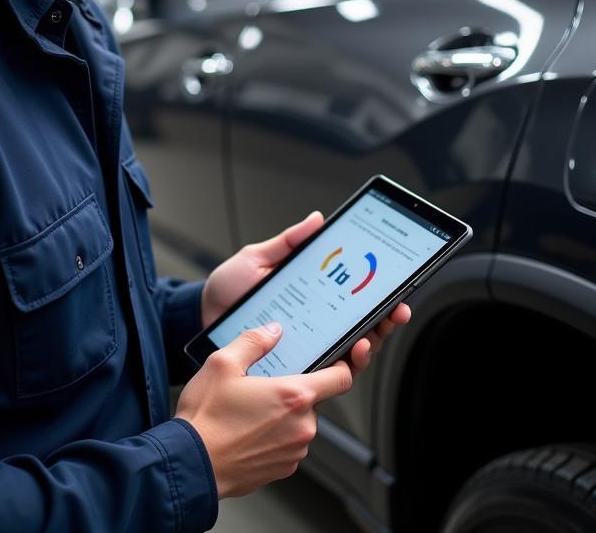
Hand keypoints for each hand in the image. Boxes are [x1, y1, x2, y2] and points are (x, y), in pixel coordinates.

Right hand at [175, 323, 352, 497]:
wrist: (190, 466)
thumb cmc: (206, 418)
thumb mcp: (222, 363)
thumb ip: (253, 341)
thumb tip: (272, 331)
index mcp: (293, 396)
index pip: (342, 378)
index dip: (344, 365)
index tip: (339, 360)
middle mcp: (301, 427)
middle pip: (314, 399)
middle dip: (294, 391)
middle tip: (265, 385)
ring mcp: (294, 452)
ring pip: (300, 422)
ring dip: (284, 414)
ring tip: (250, 410)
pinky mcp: (283, 470)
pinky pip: (288, 444)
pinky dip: (275, 435)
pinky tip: (248, 429)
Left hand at [201, 212, 411, 375]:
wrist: (199, 316)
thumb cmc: (229, 288)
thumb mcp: (258, 258)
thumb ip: (288, 243)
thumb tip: (317, 220)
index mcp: (313, 296)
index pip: (354, 299)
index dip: (380, 297)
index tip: (396, 291)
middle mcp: (315, 324)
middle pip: (361, 327)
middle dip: (385, 322)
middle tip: (393, 313)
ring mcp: (304, 348)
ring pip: (348, 354)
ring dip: (367, 346)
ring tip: (366, 339)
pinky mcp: (290, 369)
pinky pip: (320, 374)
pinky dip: (339, 369)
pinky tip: (345, 359)